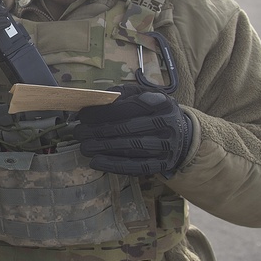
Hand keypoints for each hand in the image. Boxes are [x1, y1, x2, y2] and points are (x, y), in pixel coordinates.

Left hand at [74, 85, 193, 176]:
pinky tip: (96, 162)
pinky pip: (135, 166)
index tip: (82, 115)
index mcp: (161, 103)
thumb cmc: (154, 112)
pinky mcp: (162, 164)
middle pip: (127, 128)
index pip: (128, 106)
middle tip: (78, 132)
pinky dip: (113, 165)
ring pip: (129, 147)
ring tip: (83, 146)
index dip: (102, 111)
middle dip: (98, 130)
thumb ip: (122, 94)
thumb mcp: (144, 95)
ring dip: (102, 148)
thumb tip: (96, 99)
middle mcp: (167, 124)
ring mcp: (166, 146)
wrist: (181, 136)